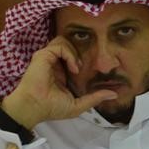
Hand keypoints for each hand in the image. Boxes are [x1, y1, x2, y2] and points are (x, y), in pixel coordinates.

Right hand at [0, 37, 117, 129]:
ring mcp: (48, 58)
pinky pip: (60, 45)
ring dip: (74, 52)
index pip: (72, 55)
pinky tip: (74, 67)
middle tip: (83, 67)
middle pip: (68, 44)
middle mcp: (54, 62)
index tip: (92, 68)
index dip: (82, 57)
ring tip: (78, 67)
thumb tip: (114, 93)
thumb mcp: (78, 104)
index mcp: (60, 71)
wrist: (35, 108)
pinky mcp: (43, 55)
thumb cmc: (51, 108)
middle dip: (79, 51)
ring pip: (63, 41)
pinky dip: (70, 54)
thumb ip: (95, 98)